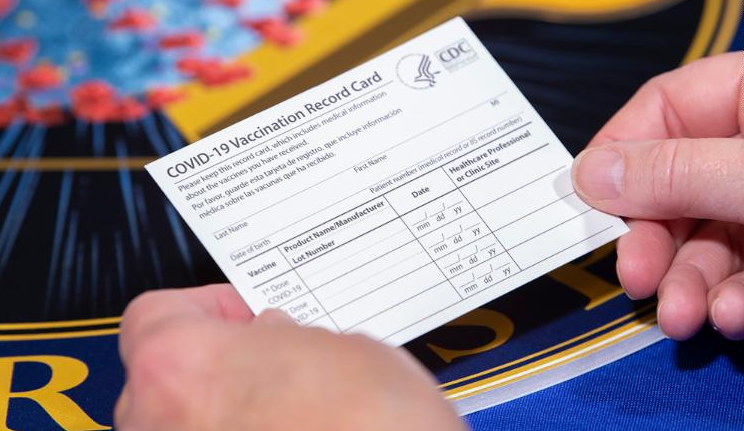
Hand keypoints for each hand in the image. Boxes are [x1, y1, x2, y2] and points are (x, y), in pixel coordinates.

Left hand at [115, 284, 466, 430]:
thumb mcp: (345, 348)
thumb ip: (290, 335)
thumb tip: (274, 339)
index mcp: (180, 365)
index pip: (158, 313)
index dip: (210, 308)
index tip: (244, 312)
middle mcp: (162, 425)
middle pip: (165, 374)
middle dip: (221, 362)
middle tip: (275, 357)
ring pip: (186, 424)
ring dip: (230, 410)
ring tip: (292, 406)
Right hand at [571, 52, 743, 339]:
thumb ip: (676, 173)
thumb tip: (591, 173)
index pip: (662, 111)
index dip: (618, 157)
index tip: (588, 203)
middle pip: (677, 191)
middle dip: (656, 246)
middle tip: (637, 280)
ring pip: (709, 241)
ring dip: (690, 286)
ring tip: (682, 317)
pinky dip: (734, 299)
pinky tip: (731, 316)